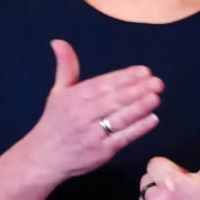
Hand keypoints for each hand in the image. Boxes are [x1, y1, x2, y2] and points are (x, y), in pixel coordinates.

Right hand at [19, 40, 160, 185]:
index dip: (124, 77)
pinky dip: (138, 129)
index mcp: (73, 99)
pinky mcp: (100, 153)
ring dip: (140, 108)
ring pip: (119, 119)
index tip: (144, 70)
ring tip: (156, 97)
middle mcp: (81, 116)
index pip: (102, 85)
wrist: (42, 158)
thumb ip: (66, 67)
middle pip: (113, 101)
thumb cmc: (55, 121)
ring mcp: (91, 135)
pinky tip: (152, 118)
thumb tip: (59, 42)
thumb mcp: (58, 92)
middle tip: (157, 82)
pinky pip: (122, 138)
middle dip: (137, 90)